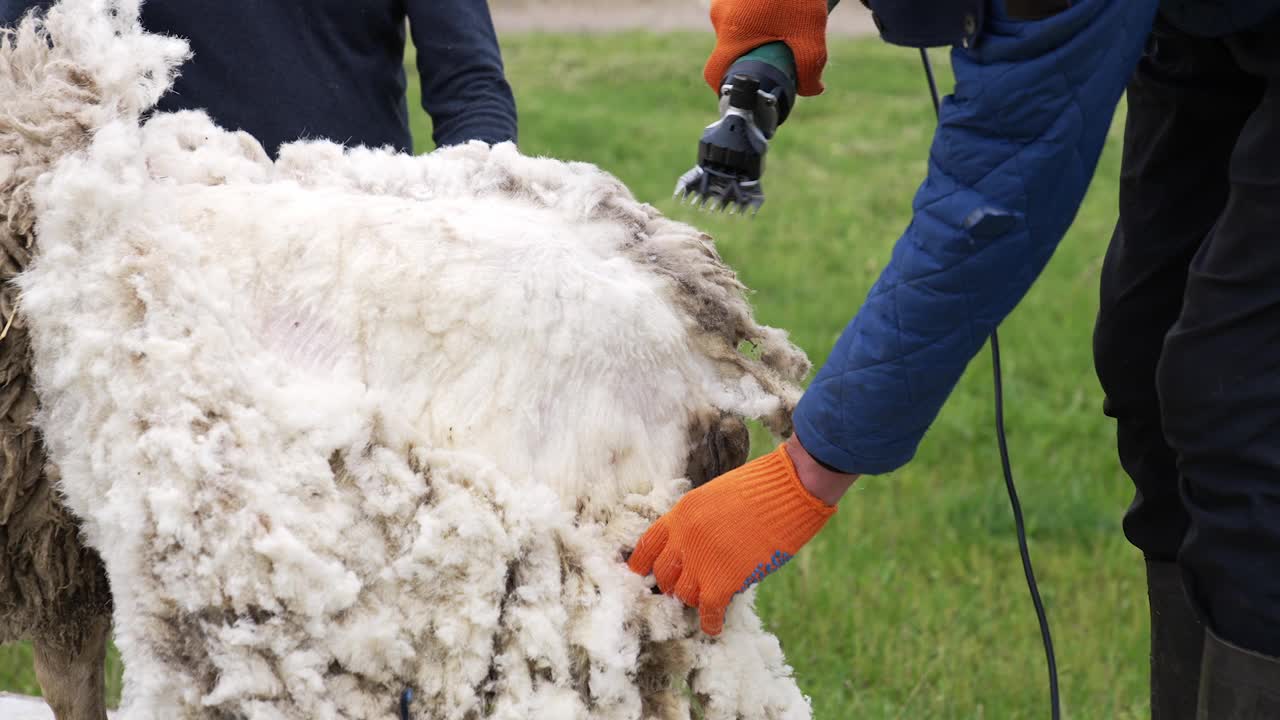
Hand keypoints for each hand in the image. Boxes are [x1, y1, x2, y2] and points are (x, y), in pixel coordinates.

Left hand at [627, 437, 855, 634]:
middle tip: (687, 587)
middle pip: (664, 574)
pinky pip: (707, 611)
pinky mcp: (724, 581)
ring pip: (683, 595)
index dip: (642, 564)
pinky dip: (711, 622)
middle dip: (673, 583)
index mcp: (680, 513)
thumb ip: (697, 521)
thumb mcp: (714, 496)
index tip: (642, 574)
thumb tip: (695, 548)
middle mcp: (683, 538)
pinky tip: (715, 626)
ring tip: (707, 599)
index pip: (647, 545)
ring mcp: (701, 561)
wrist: (788, 490)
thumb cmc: (760, 487)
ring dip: (695, 599)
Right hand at [704, 0, 830, 96]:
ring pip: (738, 27)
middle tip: (778, 54)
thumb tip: (813, 90)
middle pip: (731, 49)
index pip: (715, 73)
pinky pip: (741, 9)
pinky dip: (756, 13)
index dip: (727, 87)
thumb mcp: (810, 33)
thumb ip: (810, 68)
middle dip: (753, 55)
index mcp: (731, 34)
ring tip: (785, 24)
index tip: (745, 91)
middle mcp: (721, 16)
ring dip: (757, 32)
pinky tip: (779, 7)